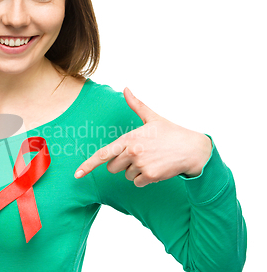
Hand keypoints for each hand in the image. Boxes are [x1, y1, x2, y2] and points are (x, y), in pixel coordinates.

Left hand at [74, 88, 212, 186]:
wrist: (193, 149)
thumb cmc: (171, 132)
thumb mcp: (152, 117)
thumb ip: (136, 104)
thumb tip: (126, 88)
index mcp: (129, 138)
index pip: (103, 154)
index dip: (88, 165)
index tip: (77, 174)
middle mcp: (132, 152)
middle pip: (113, 167)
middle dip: (122, 163)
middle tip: (139, 155)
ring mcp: (141, 165)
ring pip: (126, 175)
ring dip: (135, 171)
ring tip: (151, 160)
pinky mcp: (150, 176)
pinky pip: (137, 182)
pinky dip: (145, 179)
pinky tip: (156, 168)